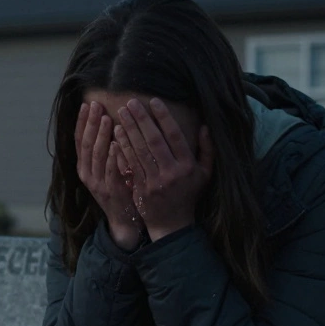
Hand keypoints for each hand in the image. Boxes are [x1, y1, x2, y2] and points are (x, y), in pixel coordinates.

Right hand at [75, 101, 142, 249]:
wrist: (124, 220)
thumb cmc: (119, 189)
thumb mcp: (107, 168)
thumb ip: (105, 149)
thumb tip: (107, 121)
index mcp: (84, 167)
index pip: (78, 140)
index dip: (81, 122)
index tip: (86, 104)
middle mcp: (87, 174)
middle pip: (85, 144)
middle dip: (90, 123)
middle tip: (96, 105)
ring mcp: (98, 183)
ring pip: (95, 156)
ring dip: (100, 136)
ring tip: (106, 119)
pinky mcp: (111, 191)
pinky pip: (110, 171)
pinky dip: (112, 157)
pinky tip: (116, 144)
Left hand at [114, 98, 213, 241]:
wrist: (172, 224)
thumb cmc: (189, 194)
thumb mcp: (205, 173)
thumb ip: (207, 150)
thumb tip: (204, 126)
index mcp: (188, 166)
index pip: (175, 136)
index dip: (164, 117)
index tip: (154, 101)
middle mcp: (172, 173)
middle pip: (154, 141)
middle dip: (142, 120)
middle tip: (131, 102)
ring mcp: (155, 182)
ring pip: (140, 151)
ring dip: (129, 130)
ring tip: (121, 113)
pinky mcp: (141, 189)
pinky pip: (130, 164)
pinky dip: (123, 148)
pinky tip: (117, 134)